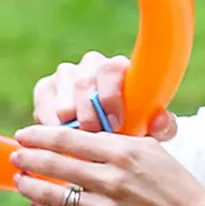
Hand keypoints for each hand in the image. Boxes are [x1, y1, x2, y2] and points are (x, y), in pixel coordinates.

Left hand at [11, 122, 204, 205]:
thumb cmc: (177, 188)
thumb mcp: (152, 152)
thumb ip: (118, 142)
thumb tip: (85, 137)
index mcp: (124, 153)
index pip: (69, 139)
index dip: (40, 135)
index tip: (25, 134)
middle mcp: (113, 180)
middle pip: (56, 165)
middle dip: (28, 158)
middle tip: (16, 155)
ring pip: (55, 195)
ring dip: (32, 186)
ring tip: (20, 180)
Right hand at [33, 51, 177, 140]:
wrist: (103, 139)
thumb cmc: (130, 131)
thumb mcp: (149, 131)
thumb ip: (162, 126)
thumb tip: (160, 120)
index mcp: (119, 68)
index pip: (112, 69)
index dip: (111, 96)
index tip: (116, 123)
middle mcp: (91, 65)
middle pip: (84, 80)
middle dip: (89, 113)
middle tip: (94, 136)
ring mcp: (66, 74)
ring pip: (63, 92)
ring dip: (70, 119)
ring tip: (80, 140)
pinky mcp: (45, 87)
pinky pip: (43, 100)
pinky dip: (50, 121)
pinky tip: (61, 136)